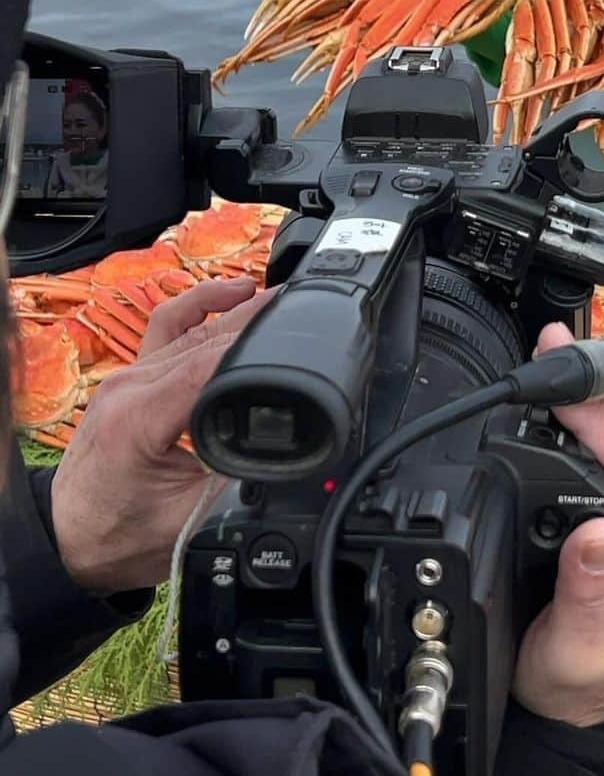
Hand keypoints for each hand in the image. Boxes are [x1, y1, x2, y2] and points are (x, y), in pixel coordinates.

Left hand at [51, 277, 273, 595]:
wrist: (69, 542)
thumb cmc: (119, 537)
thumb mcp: (190, 519)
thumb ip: (237, 478)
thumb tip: (285, 450)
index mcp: (138, 420)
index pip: (207, 366)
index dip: (255, 347)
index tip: (296, 335)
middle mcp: (129, 387)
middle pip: (204, 338)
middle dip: (256, 321)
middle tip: (303, 309)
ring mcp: (126, 375)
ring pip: (190, 327)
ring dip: (236, 309)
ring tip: (279, 297)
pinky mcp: (129, 375)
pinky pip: (166, 324)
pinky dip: (200, 303)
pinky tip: (231, 292)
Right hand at [512, 323, 603, 727]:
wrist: (591, 710)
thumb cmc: (589, 685)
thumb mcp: (581, 652)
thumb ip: (590, 593)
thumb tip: (598, 531)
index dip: (592, 405)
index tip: (558, 365)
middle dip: (593, 382)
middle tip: (551, 339)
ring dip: (594, 394)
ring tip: (560, 354)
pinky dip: (593, 418)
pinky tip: (571, 400)